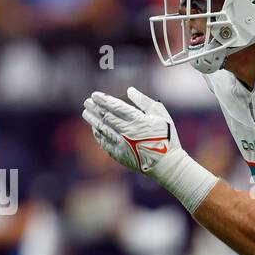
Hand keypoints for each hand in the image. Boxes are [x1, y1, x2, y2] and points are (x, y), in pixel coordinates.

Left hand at [82, 87, 217, 213]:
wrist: (167, 164)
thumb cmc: (166, 137)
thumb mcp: (160, 115)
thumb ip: (144, 102)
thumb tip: (130, 90)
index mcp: (138, 121)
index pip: (115, 107)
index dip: (103, 100)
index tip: (95, 95)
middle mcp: (127, 132)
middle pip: (106, 117)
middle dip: (94, 108)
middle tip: (87, 102)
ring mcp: (122, 145)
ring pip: (103, 130)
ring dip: (93, 121)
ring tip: (86, 113)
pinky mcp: (120, 156)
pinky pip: (105, 143)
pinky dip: (98, 135)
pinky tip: (95, 129)